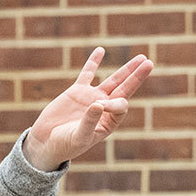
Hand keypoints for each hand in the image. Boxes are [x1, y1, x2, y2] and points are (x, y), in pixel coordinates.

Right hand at [23, 47, 153, 170]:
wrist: (46, 142)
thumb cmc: (65, 145)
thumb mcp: (78, 137)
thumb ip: (89, 122)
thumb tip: (98, 104)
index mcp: (109, 123)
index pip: (120, 105)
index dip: (114, 103)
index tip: (98, 106)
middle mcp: (104, 109)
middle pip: (125, 89)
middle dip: (136, 76)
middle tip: (149, 63)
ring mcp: (92, 98)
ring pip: (113, 80)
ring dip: (126, 69)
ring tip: (141, 57)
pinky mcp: (77, 92)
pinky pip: (87, 74)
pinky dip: (93, 62)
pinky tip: (101, 50)